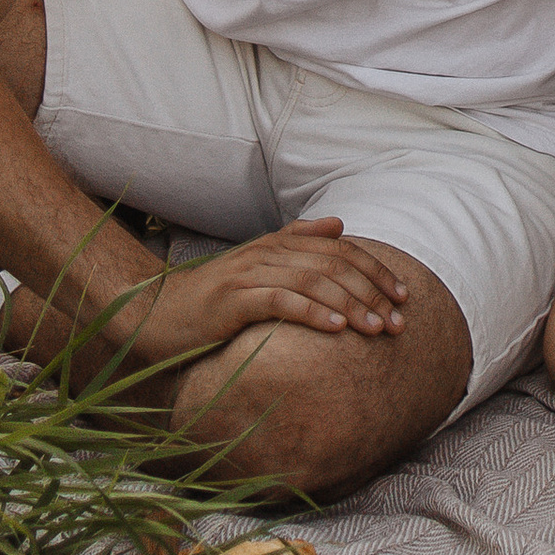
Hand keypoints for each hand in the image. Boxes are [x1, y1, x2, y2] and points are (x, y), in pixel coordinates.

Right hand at [115, 220, 413, 364]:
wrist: (150, 313)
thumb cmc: (210, 299)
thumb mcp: (256, 268)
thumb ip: (295, 243)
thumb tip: (338, 225)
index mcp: (277, 245)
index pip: (340, 251)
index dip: (376, 271)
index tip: (403, 297)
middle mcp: (266, 253)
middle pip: (333, 265)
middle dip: (372, 292)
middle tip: (399, 321)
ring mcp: (247, 275)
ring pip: (313, 282)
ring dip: (351, 305)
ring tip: (377, 328)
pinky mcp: (231, 300)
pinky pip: (280, 302)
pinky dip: (312, 313)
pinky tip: (336, 329)